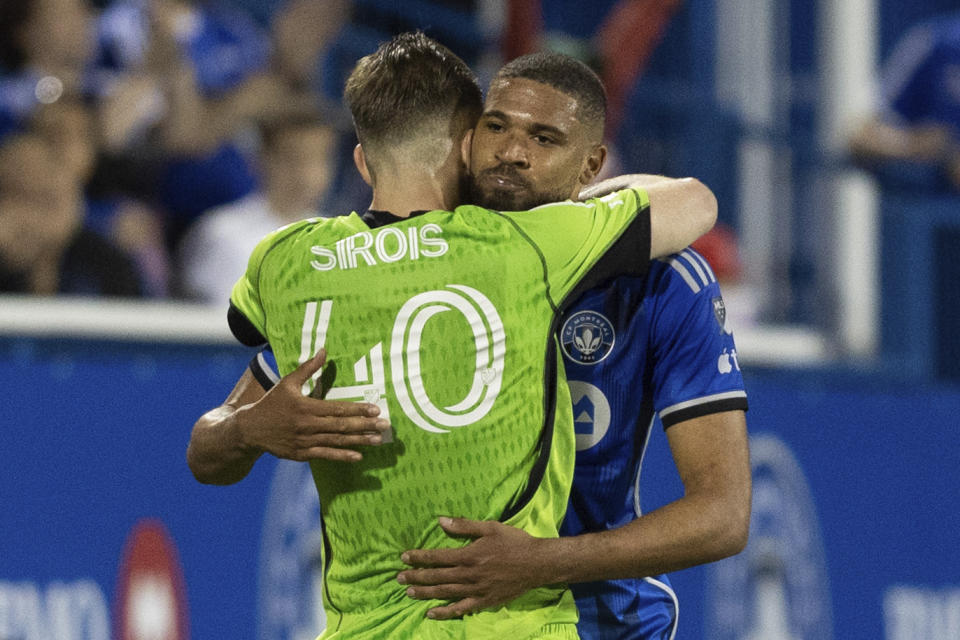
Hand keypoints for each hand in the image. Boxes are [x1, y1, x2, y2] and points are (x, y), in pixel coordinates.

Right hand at [236, 350, 389, 461]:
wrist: (250, 429)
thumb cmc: (272, 402)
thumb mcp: (287, 382)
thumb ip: (307, 368)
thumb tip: (324, 350)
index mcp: (305, 407)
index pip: (337, 408)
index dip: (357, 409)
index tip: (375, 409)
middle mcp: (307, 425)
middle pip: (341, 426)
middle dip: (365, 426)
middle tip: (385, 426)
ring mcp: (305, 442)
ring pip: (336, 441)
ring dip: (359, 441)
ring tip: (378, 440)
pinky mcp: (302, 454)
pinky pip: (325, 455)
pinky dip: (342, 456)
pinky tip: (358, 456)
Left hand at [397, 517, 552, 618]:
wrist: (537, 563)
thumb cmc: (514, 542)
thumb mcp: (490, 527)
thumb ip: (464, 526)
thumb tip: (440, 520)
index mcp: (469, 555)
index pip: (437, 557)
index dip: (419, 557)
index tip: (404, 557)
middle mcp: (469, 574)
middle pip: (437, 576)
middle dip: (416, 576)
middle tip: (398, 578)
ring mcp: (476, 590)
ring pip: (445, 593)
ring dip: (425, 593)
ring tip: (408, 593)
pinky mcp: (484, 601)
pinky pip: (460, 608)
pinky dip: (445, 612)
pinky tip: (431, 613)